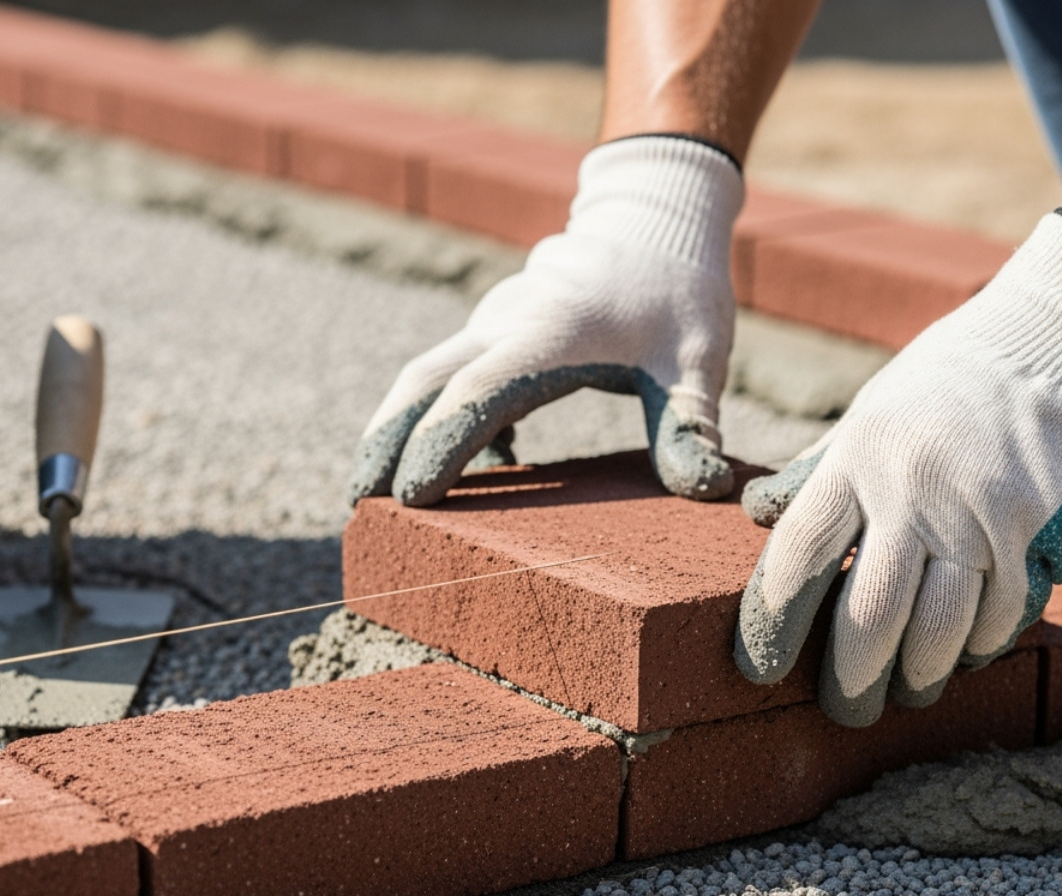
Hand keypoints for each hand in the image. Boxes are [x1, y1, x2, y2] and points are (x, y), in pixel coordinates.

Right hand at [348, 135, 743, 507]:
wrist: (654, 224)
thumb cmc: (678, 295)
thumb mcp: (696, 361)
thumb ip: (689, 424)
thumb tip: (702, 492)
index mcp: (549, 333)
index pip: (478, 391)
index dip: (442, 444)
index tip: (411, 496)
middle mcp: (506, 326)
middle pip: (423, 382)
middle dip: (386, 442)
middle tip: (359, 504)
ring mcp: (494, 326)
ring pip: (425, 375)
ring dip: (395, 430)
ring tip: (375, 492)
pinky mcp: (495, 334)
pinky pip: (449, 376)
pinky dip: (436, 418)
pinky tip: (473, 466)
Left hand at [734, 209, 1061, 725]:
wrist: (1052, 343)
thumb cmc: (939, 386)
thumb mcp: (864, 415)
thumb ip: (817, 475)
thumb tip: (757, 518)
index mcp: (857, 457)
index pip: (800, 555)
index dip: (773, 622)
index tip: (757, 669)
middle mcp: (914, 489)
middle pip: (871, 611)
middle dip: (851, 677)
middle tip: (844, 709)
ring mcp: (981, 513)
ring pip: (940, 628)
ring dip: (918, 675)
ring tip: (905, 691)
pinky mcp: (1038, 530)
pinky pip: (1002, 614)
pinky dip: (978, 647)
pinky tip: (962, 657)